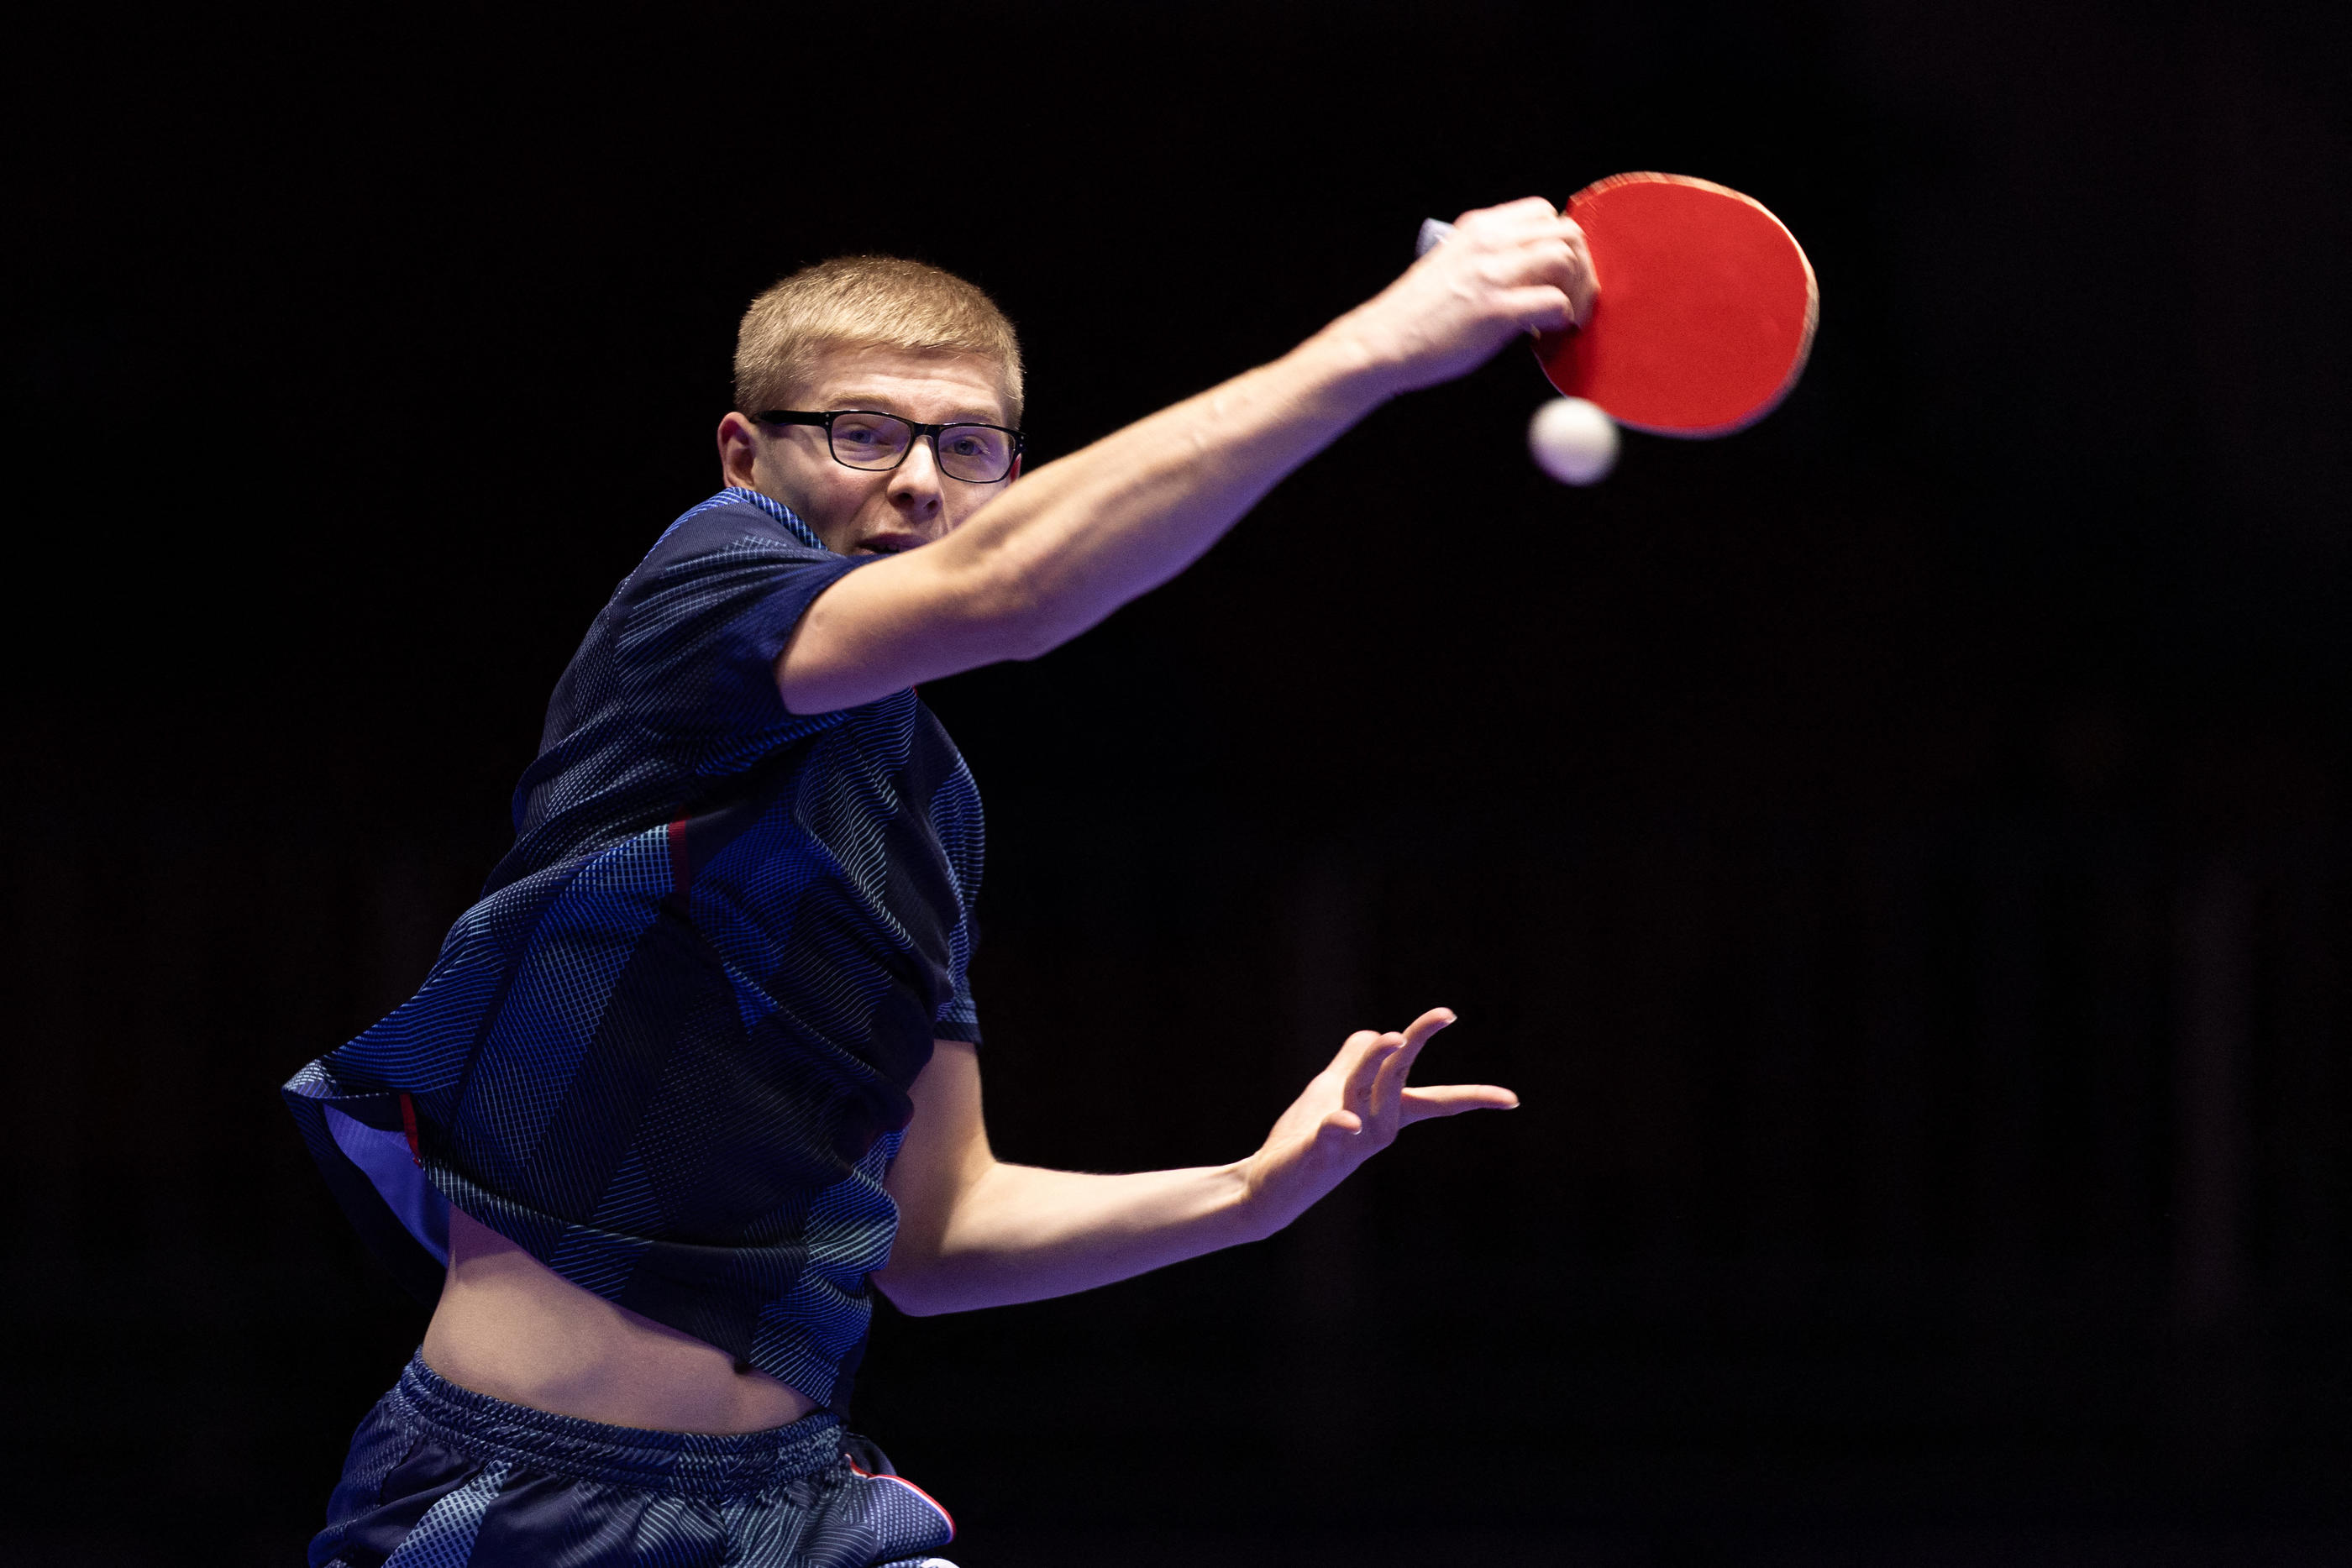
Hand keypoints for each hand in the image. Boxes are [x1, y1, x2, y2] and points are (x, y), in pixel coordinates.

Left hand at [1235, 1007, 1517, 1239]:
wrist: (1270, 1183)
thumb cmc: (1307, 1137)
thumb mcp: (1333, 1089)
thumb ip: (1355, 1061)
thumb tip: (1378, 1032)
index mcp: (1385, 1114)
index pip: (1436, 1102)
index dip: (1473, 1098)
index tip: (1512, 1100)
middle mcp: (1376, 1128)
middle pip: (1399, 1078)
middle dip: (1418, 1044)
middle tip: (1444, 1014)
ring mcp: (1349, 1141)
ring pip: (1366, 1093)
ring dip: (1378, 1065)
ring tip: (1390, 1037)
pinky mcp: (1317, 1151)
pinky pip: (1331, 1136)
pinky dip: (1338, 1127)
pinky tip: (1343, 1121)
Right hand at [1324, 198, 1598, 395]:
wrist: (1383, 342)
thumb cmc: (1417, 314)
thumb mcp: (1453, 263)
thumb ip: (1489, 257)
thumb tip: (1532, 270)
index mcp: (1477, 228)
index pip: (1543, 212)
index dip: (1560, 242)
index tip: (1558, 272)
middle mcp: (1487, 243)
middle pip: (1565, 231)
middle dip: (1580, 265)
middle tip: (1574, 296)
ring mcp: (1492, 275)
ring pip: (1565, 258)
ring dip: (1577, 290)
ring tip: (1567, 316)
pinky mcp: (1495, 311)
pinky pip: (1554, 301)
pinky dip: (1563, 317)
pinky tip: (1548, 332)